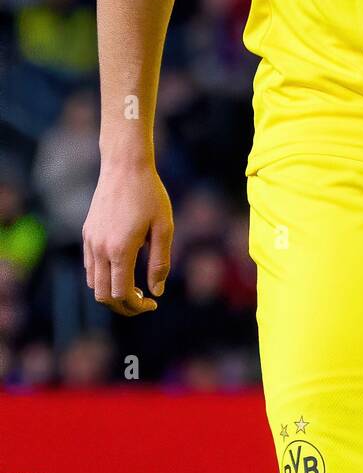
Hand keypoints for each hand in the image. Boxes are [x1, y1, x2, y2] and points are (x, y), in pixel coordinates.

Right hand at [83, 160, 172, 315]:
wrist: (125, 166)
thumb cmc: (150, 194)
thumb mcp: (164, 227)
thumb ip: (160, 262)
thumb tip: (156, 291)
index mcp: (120, 250)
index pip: (121, 294)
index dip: (137, 306)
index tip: (152, 303)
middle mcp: (100, 249)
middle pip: (103, 296)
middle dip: (123, 306)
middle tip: (142, 303)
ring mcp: (90, 241)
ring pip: (93, 283)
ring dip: (111, 292)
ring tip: (133, 288)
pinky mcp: (87, 233)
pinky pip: (90, 266)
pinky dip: (103, 277)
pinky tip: (122, 269)